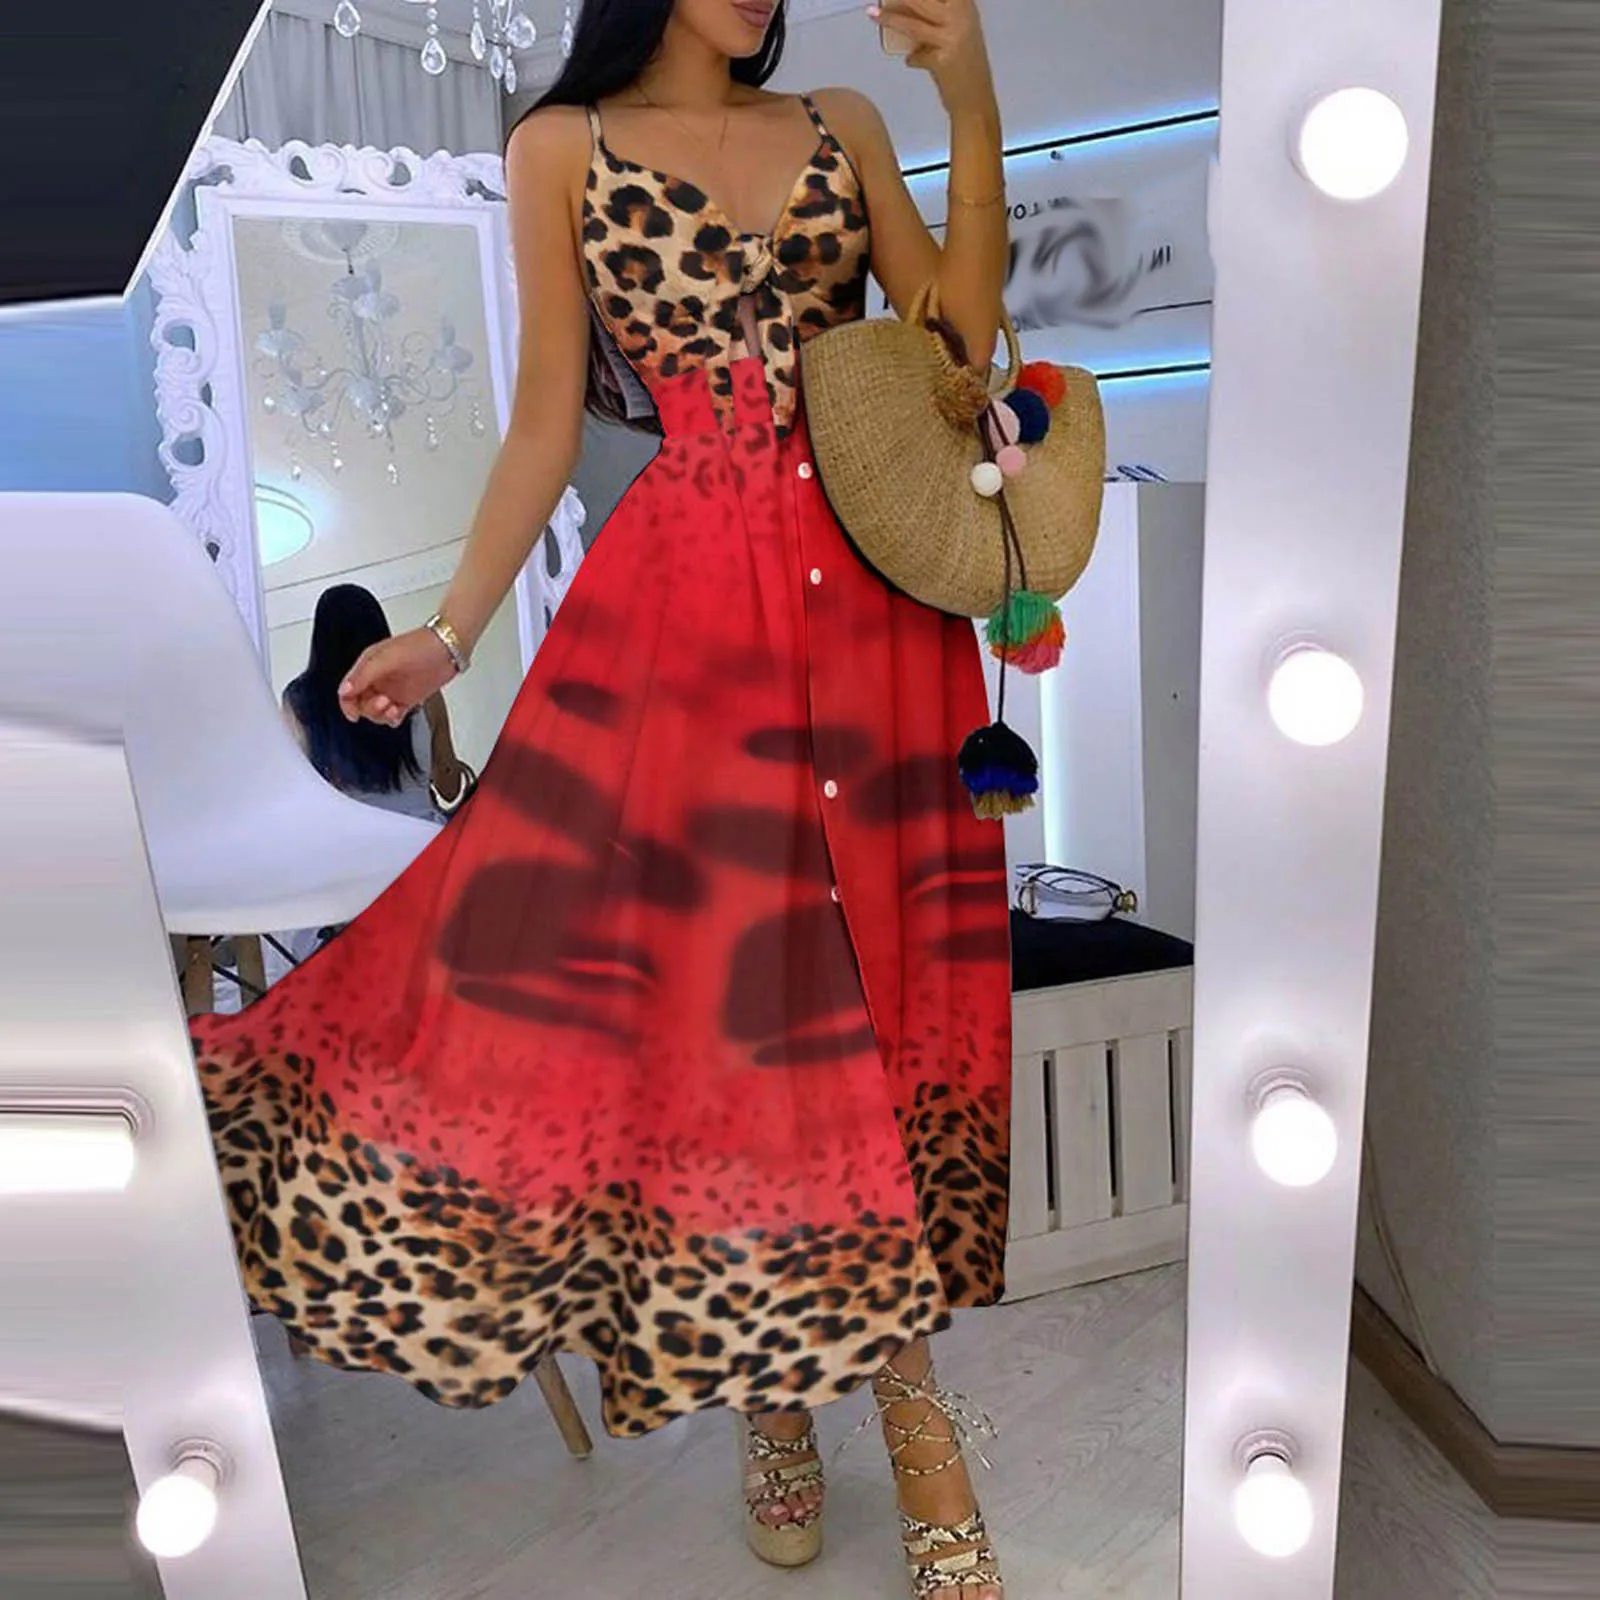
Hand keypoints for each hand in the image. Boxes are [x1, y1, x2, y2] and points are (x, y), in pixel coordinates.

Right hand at [338, 628, 457, 726]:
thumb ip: (363, 675)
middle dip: (369, 708)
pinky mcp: (407, 699)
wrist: (447, 650)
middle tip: (384, 701)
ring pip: (376, 712)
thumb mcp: (385, 658)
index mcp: (367, 666)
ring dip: (381, 715)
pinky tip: (398, 714)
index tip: (354, 715)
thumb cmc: (419, 646)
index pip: (348, 690)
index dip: (347, 704)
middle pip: (361, 704)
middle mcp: (378, 679)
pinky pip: (392, 715)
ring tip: (393, 708)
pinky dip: (392, 718)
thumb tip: (344, 691)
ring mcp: (392, 690)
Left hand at [870, 0, 994, 116]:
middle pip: (922, 0)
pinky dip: (912, 58)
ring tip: (873, 13)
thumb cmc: (967, 65)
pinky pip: (917, 56)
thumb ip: (940, 16)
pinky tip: (912, 60)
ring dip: (890, 19)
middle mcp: (962, 18)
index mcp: (966, 6)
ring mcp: (953, 39)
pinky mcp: (942, 61)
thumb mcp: (960, 31)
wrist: (976, 99)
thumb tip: (906, 6)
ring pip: (914, 25)